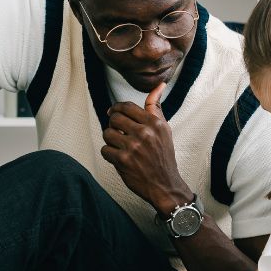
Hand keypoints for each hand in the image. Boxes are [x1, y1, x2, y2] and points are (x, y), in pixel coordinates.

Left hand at [100, 83, 191, 213]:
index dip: (116, 109)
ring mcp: (133, 147)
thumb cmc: (163, 156)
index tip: (113, 113)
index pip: (127, 106)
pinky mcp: (123, 160)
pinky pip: (105, 150)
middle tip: (117, 132)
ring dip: (110, 140)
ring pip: (107, 133)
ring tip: (119, 146)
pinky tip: (118, 157)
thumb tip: (158, 85)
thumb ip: (155, 108)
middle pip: (114, 118)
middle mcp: (145, 133)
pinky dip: (109, 154)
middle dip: (113, 124)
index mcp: (155, 123)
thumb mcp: (164, 130)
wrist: (165, 185)